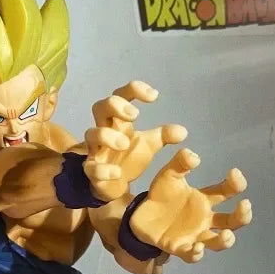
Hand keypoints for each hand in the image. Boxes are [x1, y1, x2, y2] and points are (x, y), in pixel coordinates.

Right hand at [84, 80, 186, 200]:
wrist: (113, 183)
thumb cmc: (128, 156)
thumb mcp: (149, 144)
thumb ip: (164, 136)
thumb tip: (182, 131)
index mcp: (119, 121)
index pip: (120, 95)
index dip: (134, 90)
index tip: (154, 96)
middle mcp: (104, 131)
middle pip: (100, 107)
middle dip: (115, 106)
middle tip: (135, 116)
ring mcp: (96, 150)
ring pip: (91, 134)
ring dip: (107, 135)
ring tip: (125, 144)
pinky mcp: (92, 171)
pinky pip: (91, 168)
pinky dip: (103, 170)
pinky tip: (118, 173)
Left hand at [130, 149, 251, 261]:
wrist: (139, 215)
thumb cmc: (160, 196)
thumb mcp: (168, 175)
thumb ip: (180, 164)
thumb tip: (195, 157)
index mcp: (205, 200)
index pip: (227, 192)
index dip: (235, 184)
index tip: (234, 172)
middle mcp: (205, 220)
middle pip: (231, 221)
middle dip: (242, 215)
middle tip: (245, 206)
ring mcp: (195, 235)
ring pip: (217, 243)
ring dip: (225, 241)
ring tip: (227, 235)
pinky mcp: (180, 248)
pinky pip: (192, 255)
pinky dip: (197, 253)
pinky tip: (197, 248)